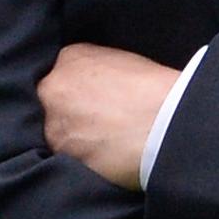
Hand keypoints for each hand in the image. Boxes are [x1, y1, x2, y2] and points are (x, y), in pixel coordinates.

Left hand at [37, 43, 179, 190]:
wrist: (167, 123)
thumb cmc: (156, 91)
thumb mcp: (125, 63)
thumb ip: (98, 73)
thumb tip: (96, 90)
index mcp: (71, 57)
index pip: (62, 75)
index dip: (77, 93)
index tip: (92, 104)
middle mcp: (53, 86)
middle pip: (52, 103)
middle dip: (69, 115)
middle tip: (96, 126)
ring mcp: (53, 121)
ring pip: (56, 133)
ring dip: (73, 141)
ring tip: (103, 146)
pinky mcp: (59, 154)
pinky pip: (64, 158)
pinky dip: (80, 161)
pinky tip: (103, 159)